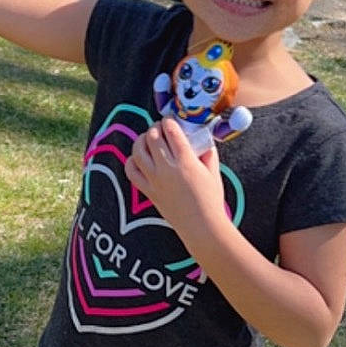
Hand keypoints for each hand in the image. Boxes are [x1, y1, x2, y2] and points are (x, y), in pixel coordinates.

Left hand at [126, 117, 229, 246]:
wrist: (201, 226)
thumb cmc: (211, 200)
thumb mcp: (214, 172)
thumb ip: (207, 153)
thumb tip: (201, 138)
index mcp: (186, 162)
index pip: (171, 132)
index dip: (169, 121)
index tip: (171, 120)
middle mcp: (167, 169)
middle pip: (153, 137)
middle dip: (156, 127)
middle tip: (160, 127)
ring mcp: (155, 180)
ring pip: (138, 151)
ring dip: (142, 140)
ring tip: (149, 139)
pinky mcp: (148, 191)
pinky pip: (131, 171)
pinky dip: (132, 161)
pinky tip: (139, 159)